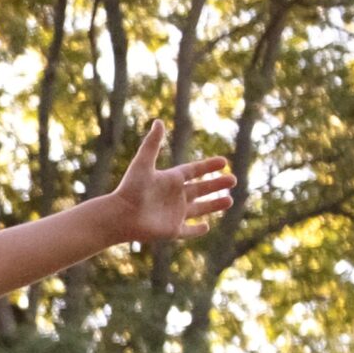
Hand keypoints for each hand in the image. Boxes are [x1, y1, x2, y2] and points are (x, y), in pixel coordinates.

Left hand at [108, 119, 235, 244]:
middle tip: (233, 180)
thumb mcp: (143, 163)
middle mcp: (174, 196)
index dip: (208, 166)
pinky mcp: (172, 230)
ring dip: (214, 205)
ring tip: (230, 200)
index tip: (224, 162)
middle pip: (200, 189)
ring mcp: (174, 214)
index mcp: (170, 180)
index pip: (194, 171)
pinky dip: (197, 230)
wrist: (119, 215)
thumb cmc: (130, 189)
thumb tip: (158, 121)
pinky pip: (188, 231)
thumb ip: (152, 144)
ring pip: (199, 209)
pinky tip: (207, 226)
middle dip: (217, 185)